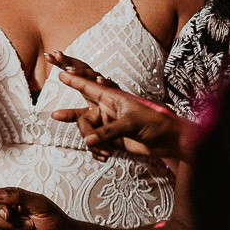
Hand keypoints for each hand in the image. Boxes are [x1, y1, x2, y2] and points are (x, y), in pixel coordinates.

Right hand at [45, 51, 190, 161]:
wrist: (170, 142)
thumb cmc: (155, 124)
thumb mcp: (131, 124)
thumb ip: (107, 132)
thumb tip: (87, 142)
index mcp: (112, 98)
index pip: (88, 87)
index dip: (74, 79)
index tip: (60, 72)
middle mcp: (107, 110)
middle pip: (82, 118)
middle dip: (86, 132)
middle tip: (91, 142)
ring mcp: (108, 124)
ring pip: (87, 133)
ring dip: (94, 145)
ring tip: (107, 153)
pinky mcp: (110, 139)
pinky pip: (94, 145)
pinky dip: (97, 152)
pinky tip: (106, 157)